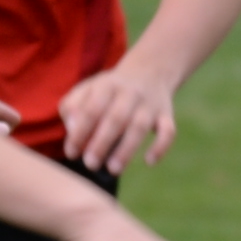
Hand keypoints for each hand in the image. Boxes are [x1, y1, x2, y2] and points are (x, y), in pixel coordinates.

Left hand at [54, 56, 178, 174]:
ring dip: (127, 149)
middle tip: (90, 164)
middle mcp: (130, 93)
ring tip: (113, 170)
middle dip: (102, 143)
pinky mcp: (166, 115)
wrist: (149, 71)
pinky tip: (149, 161)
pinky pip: (168, 131)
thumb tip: (72, 129)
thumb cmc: (109, 90)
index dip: (80, 132)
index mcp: (107, 85)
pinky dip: (161, 146)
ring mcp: (150, 104)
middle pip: (116, 118)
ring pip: (140, 127)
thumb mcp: (87, 89)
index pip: (91, 109)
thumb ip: (72, 107)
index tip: (72, 153)